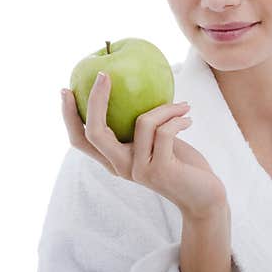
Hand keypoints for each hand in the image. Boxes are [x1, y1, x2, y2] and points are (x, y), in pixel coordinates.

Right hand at [61, 72, 227, 219]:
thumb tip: (134, 83)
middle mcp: (120, 167)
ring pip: (142, 122)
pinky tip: (188, 118)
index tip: (67, 89)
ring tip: (182, 106)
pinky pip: (165, 131)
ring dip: (165, 107)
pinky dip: (177, 118)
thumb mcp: (156, 139)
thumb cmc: (180, 163)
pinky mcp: (159, 170)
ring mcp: (138, 170)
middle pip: (94, 132)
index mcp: (113, 159)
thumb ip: (142, 123)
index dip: (68, 115)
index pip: (80, 139)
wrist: (204, 197)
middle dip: (95, 100)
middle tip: (104, 75)